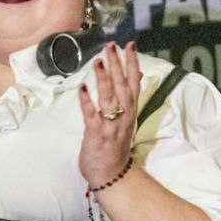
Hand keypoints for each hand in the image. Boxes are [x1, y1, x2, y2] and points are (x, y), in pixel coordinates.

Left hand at [78, 42, 140, 186]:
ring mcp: (110, 126)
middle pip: (122, 87)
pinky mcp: (96, 135)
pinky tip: (82, 88)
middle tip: (111, 46)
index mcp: (130, 111)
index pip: (134, 82)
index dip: (132, 63)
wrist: (112, 174)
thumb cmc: (116, 146)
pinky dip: (87, 102)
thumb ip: (130, 97)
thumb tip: (138, 74)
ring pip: (109, 99)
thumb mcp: (128, 119)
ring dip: (104, 80)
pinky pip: (92, 116)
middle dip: (117, 65)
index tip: (129, 46)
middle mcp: (123, 116)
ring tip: (98, 62)